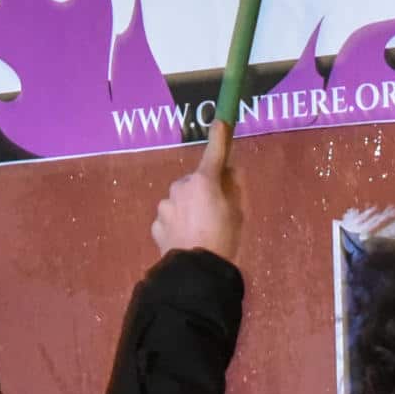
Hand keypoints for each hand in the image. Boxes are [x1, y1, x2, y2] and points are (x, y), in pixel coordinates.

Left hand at [151, 122, 243, 260]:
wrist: (195, 272)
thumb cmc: (224, 239)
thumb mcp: (238, 212)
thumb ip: (233, 188)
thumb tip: (229, 172)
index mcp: (203, 181)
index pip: (214, 154)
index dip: (219, 137)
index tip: (220, 122)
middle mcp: (180, 187)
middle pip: (195, 182)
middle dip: (203, 191)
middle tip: (216, 213)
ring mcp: (165, 206)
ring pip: (180, 201)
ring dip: (188, 209)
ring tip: (200, 233)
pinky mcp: (156, 224)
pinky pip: (170, 218)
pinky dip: (177, 225)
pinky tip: (186, 240)